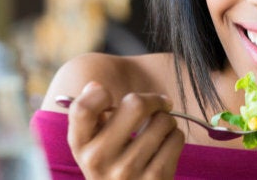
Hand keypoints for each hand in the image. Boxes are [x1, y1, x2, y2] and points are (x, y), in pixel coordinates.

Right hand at [67, 81, 184, 178]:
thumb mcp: (92, 145)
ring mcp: (128, 171)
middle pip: (135, 104)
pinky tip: (166, 146)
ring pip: (162, 120)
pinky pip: (176, 138)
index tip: (110, 97)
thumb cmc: (112, 165)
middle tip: (158, 105)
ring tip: (159, 131)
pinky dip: (175, 136)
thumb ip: (90, 115)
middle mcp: (99, 159)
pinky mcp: (155, 178)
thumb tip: (95, 86)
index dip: (98, 94)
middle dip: (153, 100)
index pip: (82, 109)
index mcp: (81, 146)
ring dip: (167, 120)